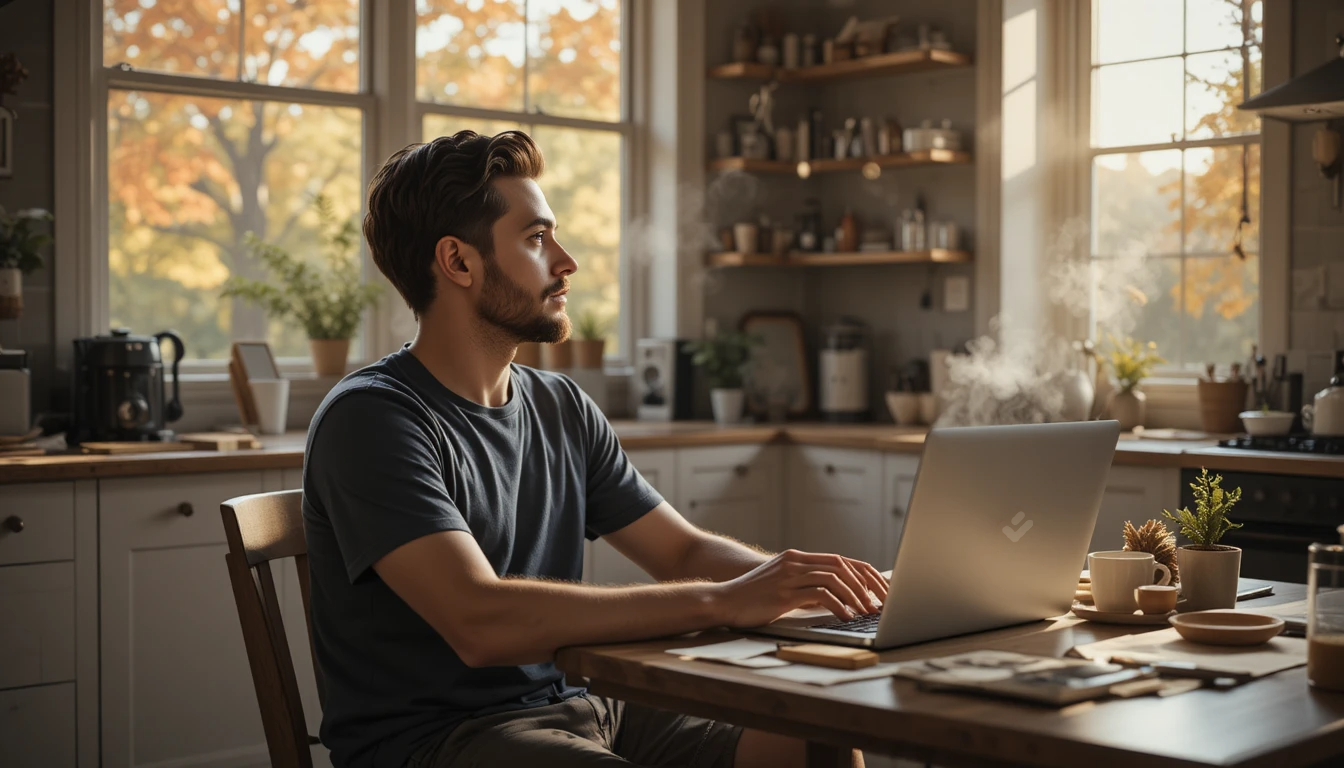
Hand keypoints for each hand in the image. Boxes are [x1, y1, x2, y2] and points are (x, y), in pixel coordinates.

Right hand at [710, 549, 890, 627]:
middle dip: (867, 585)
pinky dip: (839, 606)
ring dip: (856, 596)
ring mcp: (790, 575)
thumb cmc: (753, 598)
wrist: (723, 600)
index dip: (864, 574)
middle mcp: (796, 562)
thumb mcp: (782, 585)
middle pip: (843, 566)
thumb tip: (835, 599)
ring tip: (867, 612)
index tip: (880, 590)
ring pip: (835, 578)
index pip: (841, 560)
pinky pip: (821, 595)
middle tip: (881, 603)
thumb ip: (805, 585)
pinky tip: (846, 617)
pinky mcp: (785, 592)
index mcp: (797, 558)